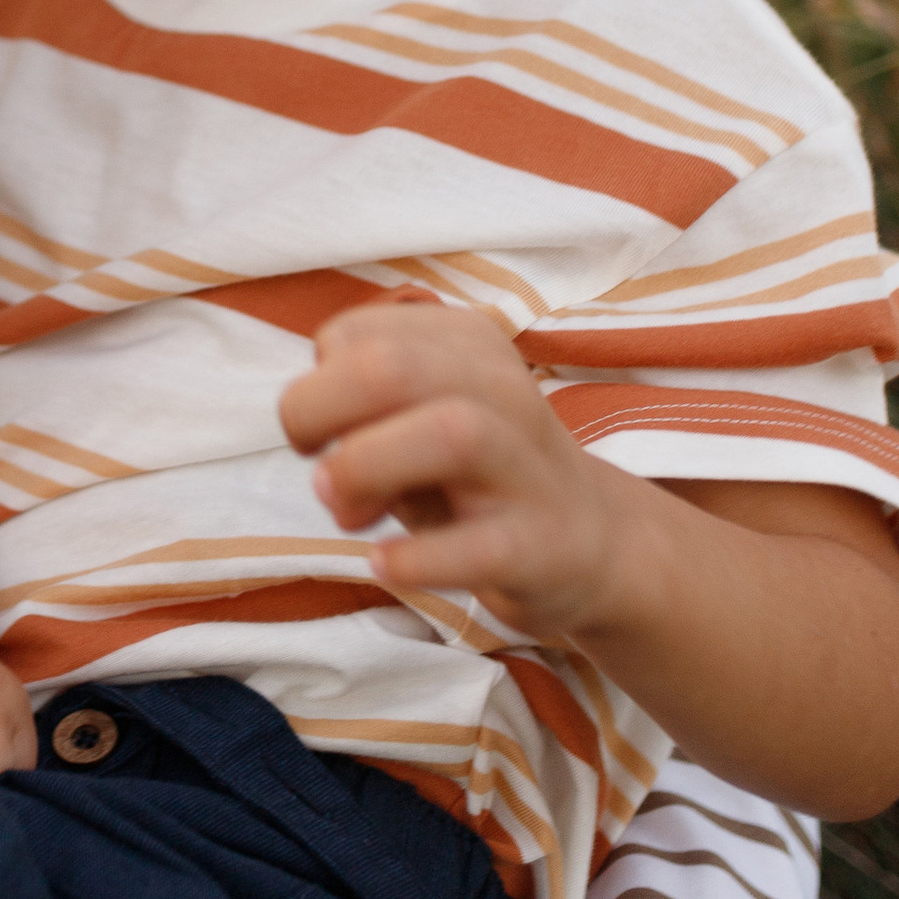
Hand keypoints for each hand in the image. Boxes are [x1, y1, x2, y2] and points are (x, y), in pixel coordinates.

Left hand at [281, 303, 637, 646]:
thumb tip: (327, 473)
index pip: (351, 335)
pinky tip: (385, 562)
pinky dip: (414, 558)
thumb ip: (358, 420)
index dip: (314, 388)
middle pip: (387, 368)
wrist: (584, 539)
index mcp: (464, 343)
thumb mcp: (412, 421)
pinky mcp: (539, 546)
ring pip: (449, 433)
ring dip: (366, 470)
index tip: (330, 437)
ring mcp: (526, 468)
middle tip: (320, 476)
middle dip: (319, 414)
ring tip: (348, 513)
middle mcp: (502, 389)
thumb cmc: (470, 472)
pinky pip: (475, 546)